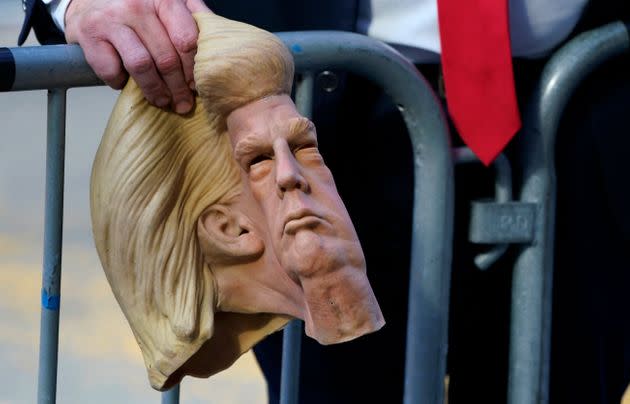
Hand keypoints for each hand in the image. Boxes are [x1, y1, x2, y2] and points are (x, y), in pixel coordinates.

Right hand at [65, 0, 210, 113]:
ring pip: (141, 66)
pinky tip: (126, 83)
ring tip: (162, 102)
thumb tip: (218, 41)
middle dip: (178, 88)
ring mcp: (111, 20)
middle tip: (183, 103)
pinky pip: (111, 70)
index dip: (194, 68)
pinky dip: (120, 83)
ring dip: (155, 91)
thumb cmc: (135, 8)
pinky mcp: (90, 35)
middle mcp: (136, 6)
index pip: (186, 40)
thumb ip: (190, 18)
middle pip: (166, 57)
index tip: (197, 85)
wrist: (87, 0)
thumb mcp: (164, 5)